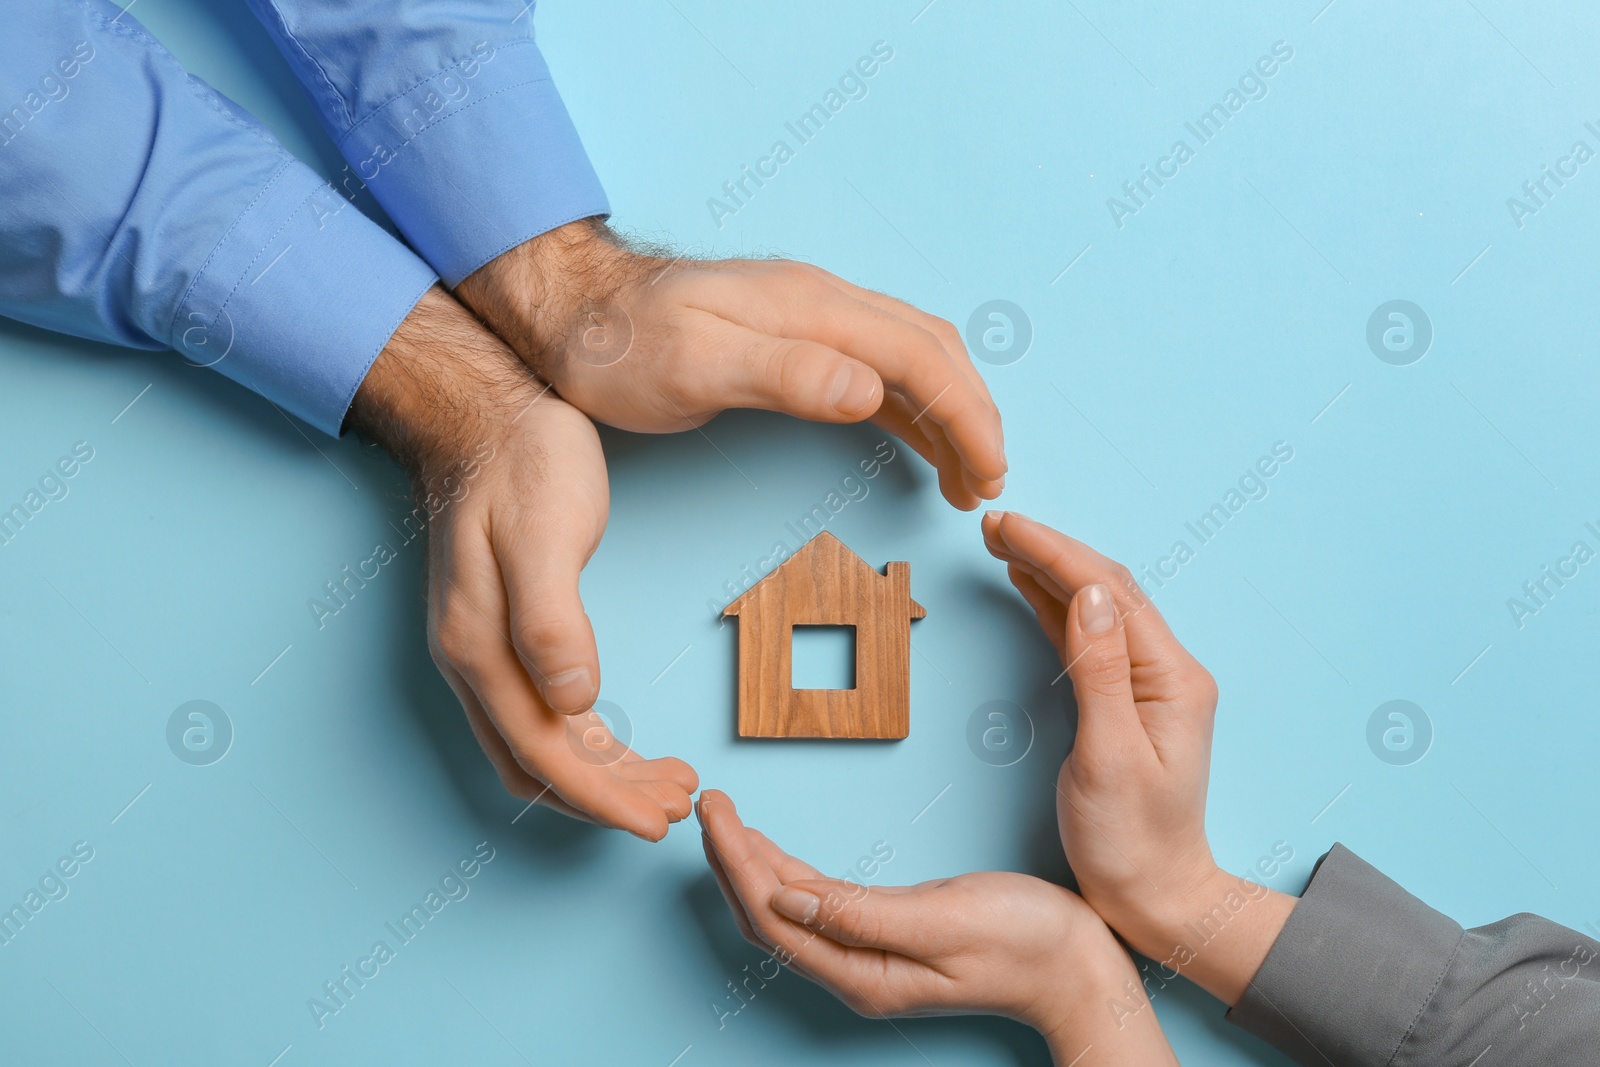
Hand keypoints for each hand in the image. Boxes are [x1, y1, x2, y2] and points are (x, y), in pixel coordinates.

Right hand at [350, 286, 696, 839]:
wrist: (486, 413)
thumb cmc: (521, 463)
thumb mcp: (544, 532)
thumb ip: (552, 619)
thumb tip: (574, 701)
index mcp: (479, 648)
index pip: (544, 755)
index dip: (601, 799)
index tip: (658, 821)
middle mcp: (471, 662)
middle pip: (539, 765)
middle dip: (608, 797)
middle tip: (678, 804)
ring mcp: (480, 650)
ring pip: (540, 746)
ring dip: (602, 775)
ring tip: (668, 781)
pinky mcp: (501, 632)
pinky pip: (541, 713)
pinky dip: (586, 741)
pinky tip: (624, 740)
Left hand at [455, 219, 1006, 509]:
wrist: (570, 309)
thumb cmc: (620, 345)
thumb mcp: (693, 366)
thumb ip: (785, 375)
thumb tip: (870, 389)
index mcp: (811, 307)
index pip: (921, 358)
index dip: (967, 417)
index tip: (988, 476)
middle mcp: (823, 302)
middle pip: (932, 352)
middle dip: (975, 418)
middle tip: (988, 486)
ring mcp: (810, 316)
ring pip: (912, 358)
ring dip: (951, 413)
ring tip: (968, 477)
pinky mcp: (794, 336)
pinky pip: (878, 367)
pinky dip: (914, 407)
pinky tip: (918, 438)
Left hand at [696, 790, 1176, 1065]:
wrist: (1077, 968)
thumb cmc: (1026, 943)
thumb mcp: (945, 921)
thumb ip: (861, 916)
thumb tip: (785, 900)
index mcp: (862, 974)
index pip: (772, 917)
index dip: (735, 863)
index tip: (715, 812)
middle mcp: (854, 972)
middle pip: (766, 918)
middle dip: (729, 860)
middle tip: (705, 802)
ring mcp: (867, 958)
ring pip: (785, 912)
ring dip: (750, 865)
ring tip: (722, 818)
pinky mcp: (883, 938)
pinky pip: (815, 906)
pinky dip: (784, 873)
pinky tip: (769, 850)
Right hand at [981, 510, 1293, 1004]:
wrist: (1157, 897)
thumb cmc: (1132, 841)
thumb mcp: (1110, 757)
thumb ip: (1098, 672)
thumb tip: (1088, 594)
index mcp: (1171, 678)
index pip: (1109, 593)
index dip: (1055, 552)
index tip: (1006, 527)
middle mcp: (1166, 671)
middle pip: (1106, 589)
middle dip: (1050, 549)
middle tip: (993, 524)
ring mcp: (1147, 684)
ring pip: (1096, 607)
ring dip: (1050, 570)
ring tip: (1002, 541)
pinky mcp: (1124, 700)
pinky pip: (1087, 638)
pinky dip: (1055, 606)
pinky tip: (1027, 585)